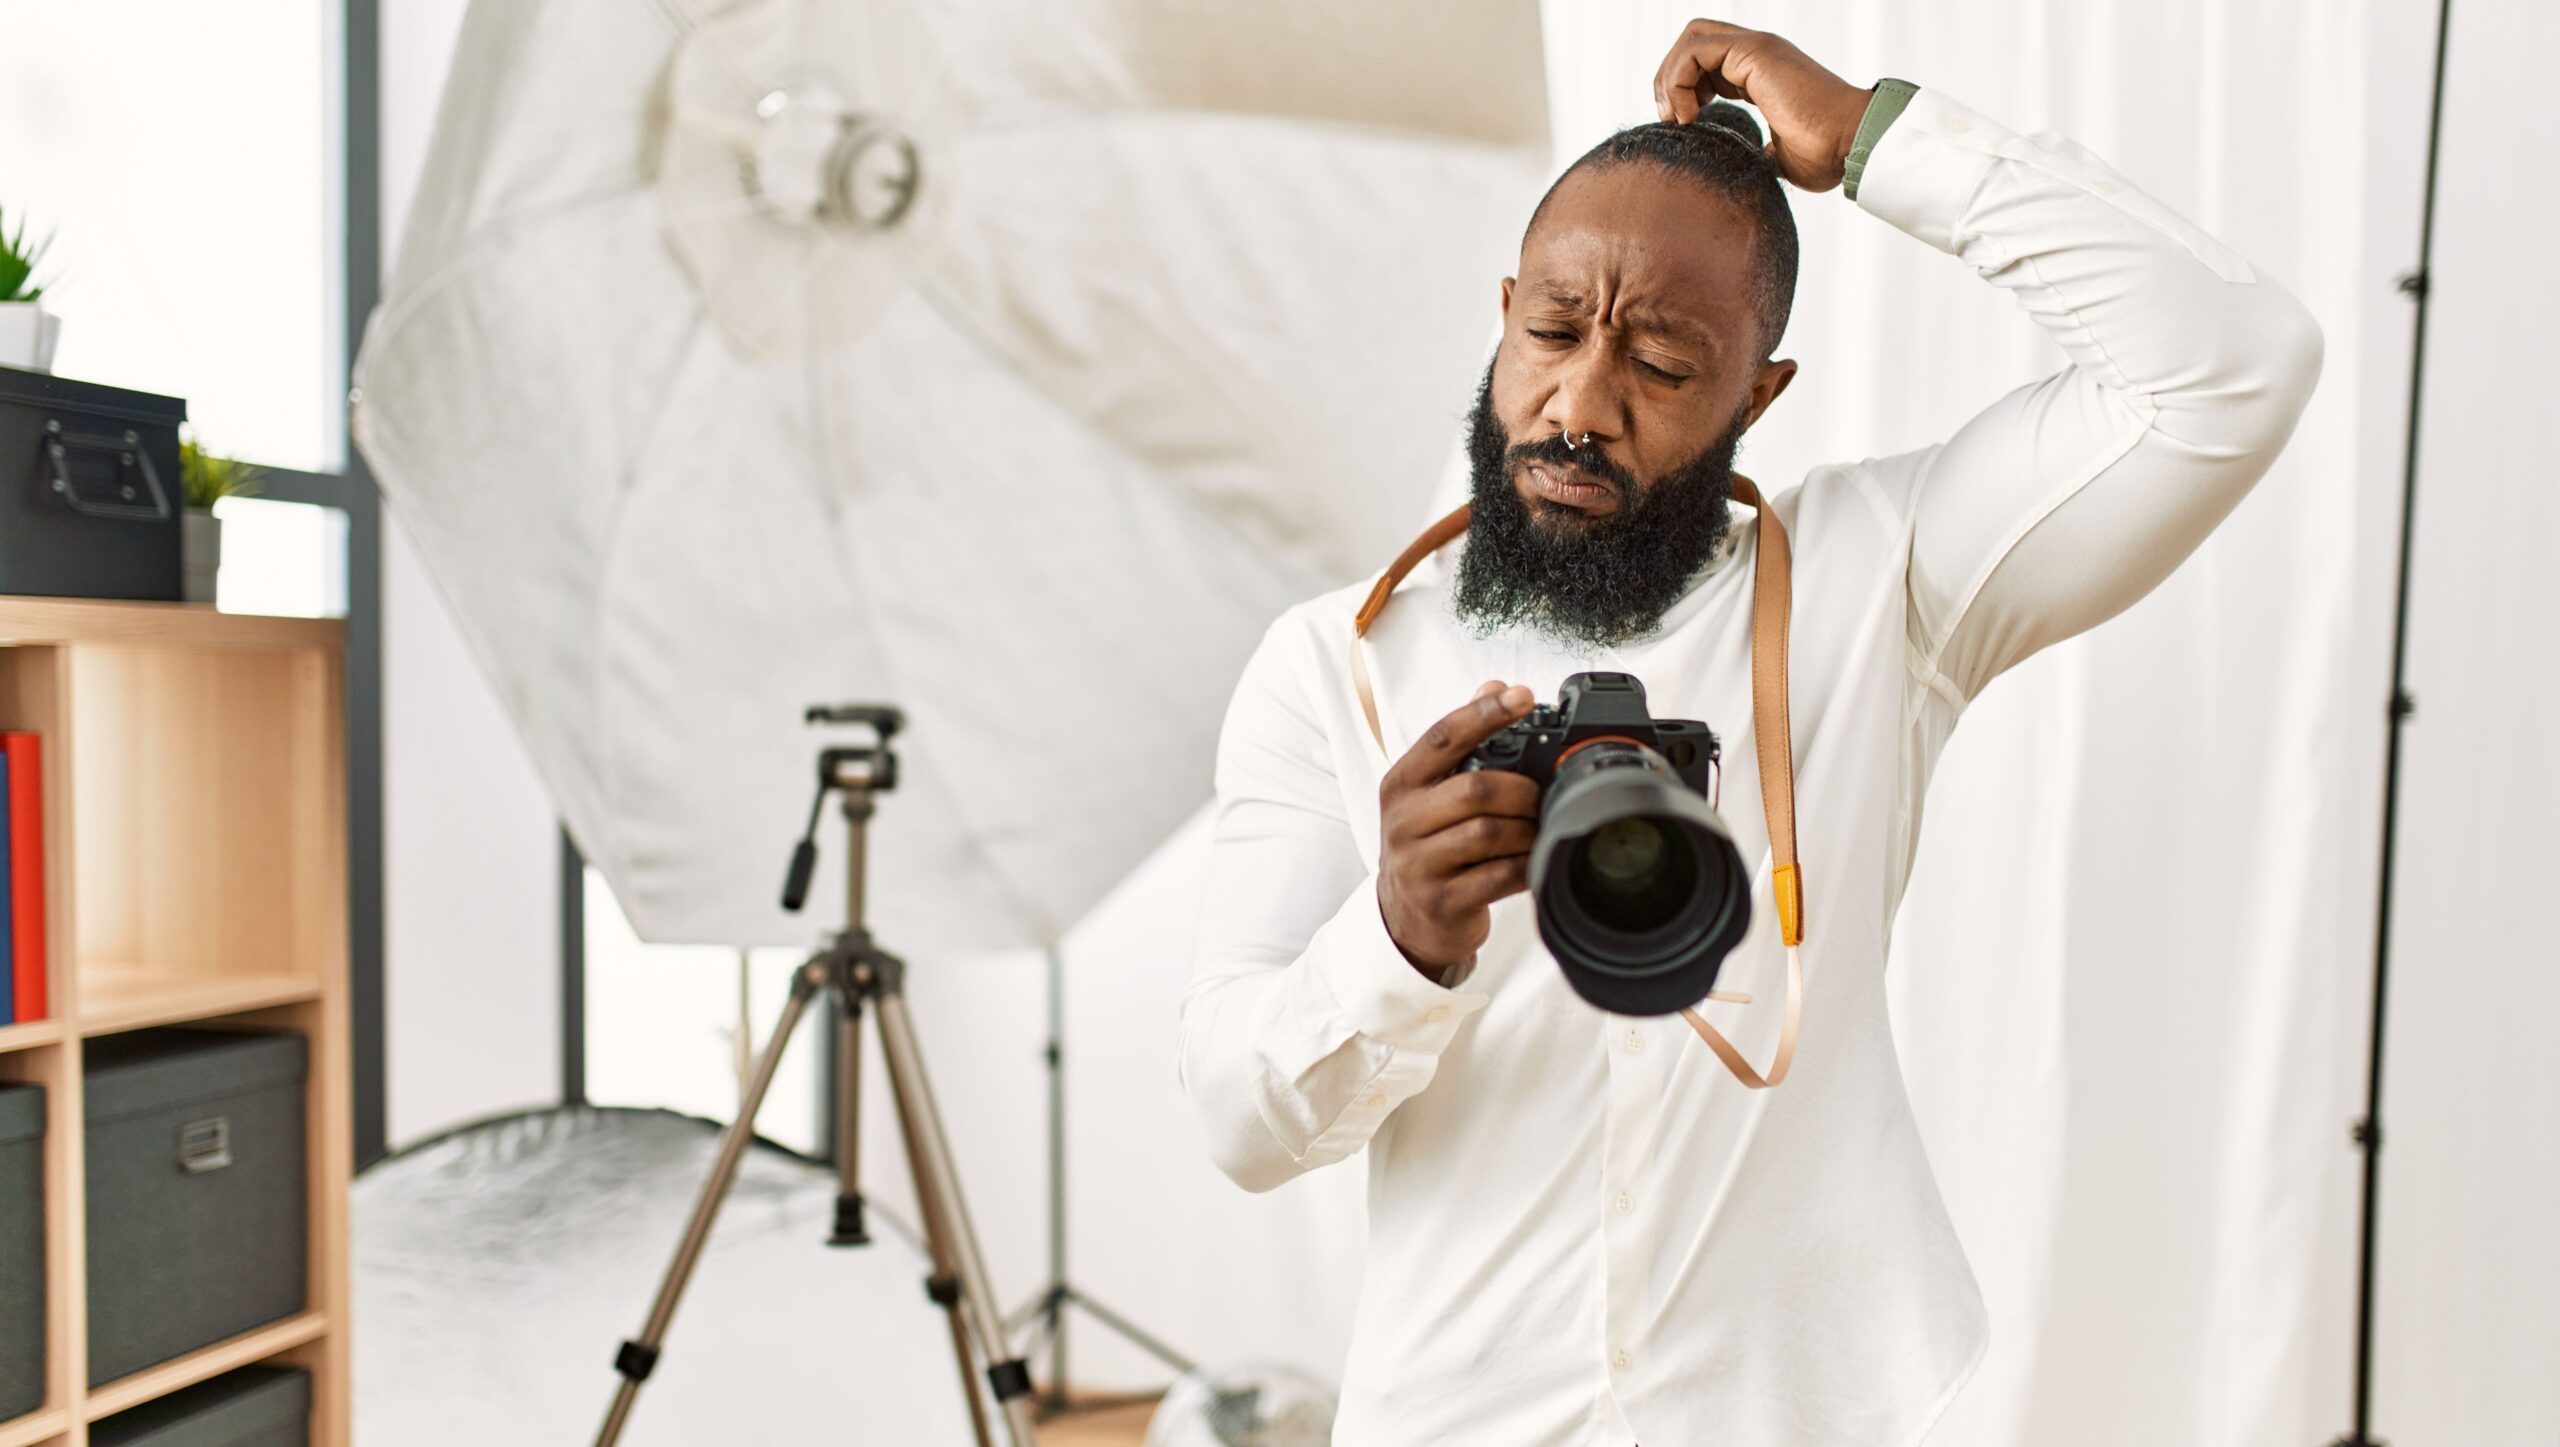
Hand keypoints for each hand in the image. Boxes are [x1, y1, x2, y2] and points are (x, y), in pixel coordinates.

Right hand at [1377, 681, 1544, 975]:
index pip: (1444, 737)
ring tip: (1535, 830)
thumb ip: (1461, 740)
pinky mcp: (1442, 901)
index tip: (1523, 696)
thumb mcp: (1430, 791)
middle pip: (1476, 788)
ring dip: (1526, 829)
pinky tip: (1531, 860)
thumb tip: (1493, 684)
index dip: (1485, 712)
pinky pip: (1498, 876)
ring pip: (1489, 832)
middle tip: (1538, 795)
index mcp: (1401, 783)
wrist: (1406, 917)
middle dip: (1520, 790)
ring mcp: (1419, 864)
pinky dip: (1525, 865)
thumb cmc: (1427, 844)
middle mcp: (1403, 820)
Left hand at [1652, 19, 1874, 192]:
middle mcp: (1758, 54)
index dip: (1684, 89)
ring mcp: (1757, 48)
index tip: (1685, 126)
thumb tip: (1753, 165)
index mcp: (1761, 73)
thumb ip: (1761, 152)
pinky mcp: (1755, 52)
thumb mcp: (1781, 157)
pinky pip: (1694, 50)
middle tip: (1673, 119)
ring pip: (1691, 38)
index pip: (1706, 62)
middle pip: (1694, 41)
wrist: (1851, 146)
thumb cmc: (1827, 155)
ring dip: (1670, 78)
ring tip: (1679, 118)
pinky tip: (1688, 116)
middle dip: (1670, 77)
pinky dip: (1678, 81)